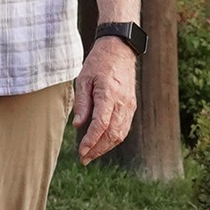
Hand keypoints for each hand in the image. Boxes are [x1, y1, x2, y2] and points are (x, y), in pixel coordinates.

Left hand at [72, 35, 138, 164]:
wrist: (119, 50)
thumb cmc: (98, 62)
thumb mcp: (84, 79)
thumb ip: (82, 103)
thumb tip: (78, 125)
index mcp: (109, 95)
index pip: (101, 125)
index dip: (91, 141)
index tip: (81, 152)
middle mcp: (122, 102)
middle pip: (112, 134)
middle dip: (97, 150)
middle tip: (84, 159)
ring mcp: (129, 105)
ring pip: (120, 134)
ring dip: (106, 147)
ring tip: (91, 154)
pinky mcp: (131, 106)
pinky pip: (124, 128)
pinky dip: (113, 139)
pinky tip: (103, 143)